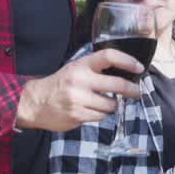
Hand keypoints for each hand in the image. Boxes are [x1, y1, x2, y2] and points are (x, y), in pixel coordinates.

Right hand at [16, 49, 143, 130]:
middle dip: (132, 90)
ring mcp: (78, 98)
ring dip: (112, 105)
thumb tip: (126, 73)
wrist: (35, 102)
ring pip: (111, 104)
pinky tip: (92, 110)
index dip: (127, 60)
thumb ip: (96, 69)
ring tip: (103, 102)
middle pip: (118, 84)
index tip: (139, 67)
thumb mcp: (75, 69)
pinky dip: (102, 114)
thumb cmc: (61, 84)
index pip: (108, 56)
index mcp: (81, 65)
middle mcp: (80, 80)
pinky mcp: (77, 115)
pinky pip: (102, 116)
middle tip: (137, 91)